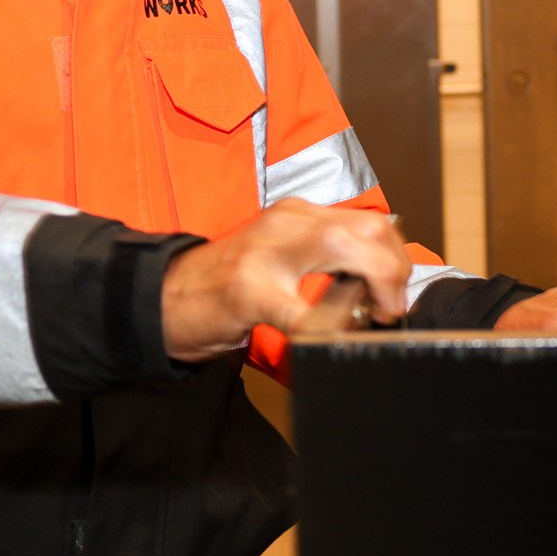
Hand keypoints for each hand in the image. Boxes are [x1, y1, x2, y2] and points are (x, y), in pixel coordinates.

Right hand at [162, 200, 411, 361]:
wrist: (161, 299)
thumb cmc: (224, 286)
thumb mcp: (280, 258)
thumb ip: (324, 262)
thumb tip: (378, 286)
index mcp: (297, 216)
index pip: (371, 221)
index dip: (395, 259)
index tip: (395, 294)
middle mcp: (286, 223)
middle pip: (368, 227)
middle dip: (394, 270)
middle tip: (389, 309)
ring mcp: (266, 253)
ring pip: (343, 248)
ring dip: (372, 288)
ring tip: (367, 318)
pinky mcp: (249, 290)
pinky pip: (302, 310)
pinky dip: (326, 328)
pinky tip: (325, 339)